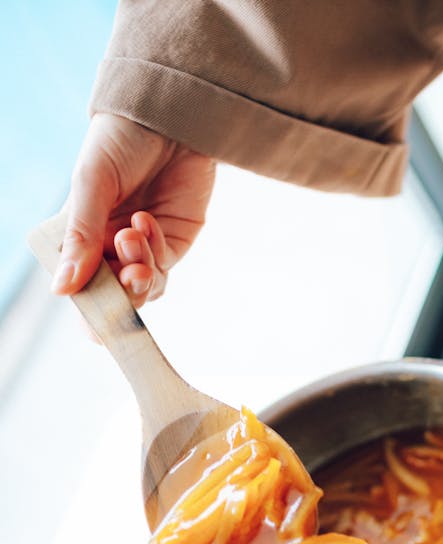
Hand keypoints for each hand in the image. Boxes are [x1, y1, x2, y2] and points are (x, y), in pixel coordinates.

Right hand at [53, 114, 214, 307]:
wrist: (170, 117)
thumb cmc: (120, 142)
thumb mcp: (91, 185)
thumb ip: (81, 237)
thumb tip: (61, 289)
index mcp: (78, 235)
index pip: (78, 286)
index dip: (88, 310)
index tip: (96, 320)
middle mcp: (108, 246)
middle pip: (114, 296)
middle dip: (121, 292)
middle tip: (128, 271)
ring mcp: (144, 247)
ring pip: (143, 287)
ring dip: (140, 271)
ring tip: (134, 234)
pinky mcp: (175, 241)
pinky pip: (164, 266)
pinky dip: (156, 251)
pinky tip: (147, 221)